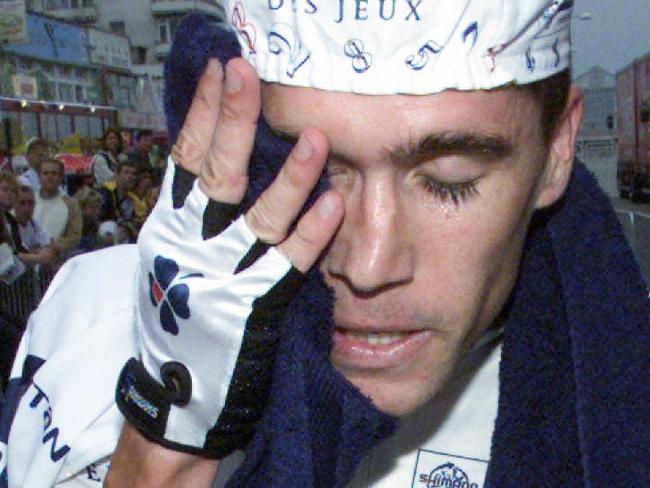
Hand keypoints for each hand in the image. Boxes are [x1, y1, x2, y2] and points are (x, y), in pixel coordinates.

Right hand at [113, 57, 342, 465]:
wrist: (180, 395)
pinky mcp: (257, 307)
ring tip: (316, 139)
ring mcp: (226, 276)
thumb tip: (223, 160)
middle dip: (233, 122)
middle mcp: (193, 245)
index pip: (186, 159)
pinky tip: (334, 204)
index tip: (222, 72)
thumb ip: (194, 213)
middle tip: (249, 76)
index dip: (205, 114)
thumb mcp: (172, 258)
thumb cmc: (177, 319)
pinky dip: (312, 233)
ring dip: (290, 177)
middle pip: (217, 174)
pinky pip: (288, 264)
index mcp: (169, 227)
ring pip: (259, 217)